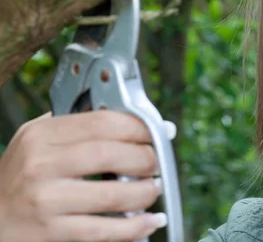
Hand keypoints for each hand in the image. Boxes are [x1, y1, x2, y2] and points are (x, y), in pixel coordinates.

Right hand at [0, 110, 174, 241]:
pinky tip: (149, 221)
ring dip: (145, 192)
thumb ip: (72, 125)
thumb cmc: (18, 178)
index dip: (139, 126)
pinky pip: (103, 230)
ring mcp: (45, 200)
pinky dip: (134, 227)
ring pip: (112, 194)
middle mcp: (40, 165)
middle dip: (146, 158)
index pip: (102, 122)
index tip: (159, 131)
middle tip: (158, 162)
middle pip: (110, 154)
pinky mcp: (49, 232)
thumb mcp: (34, 141)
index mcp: (41, 136)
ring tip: (154, 188)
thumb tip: (127, 118)